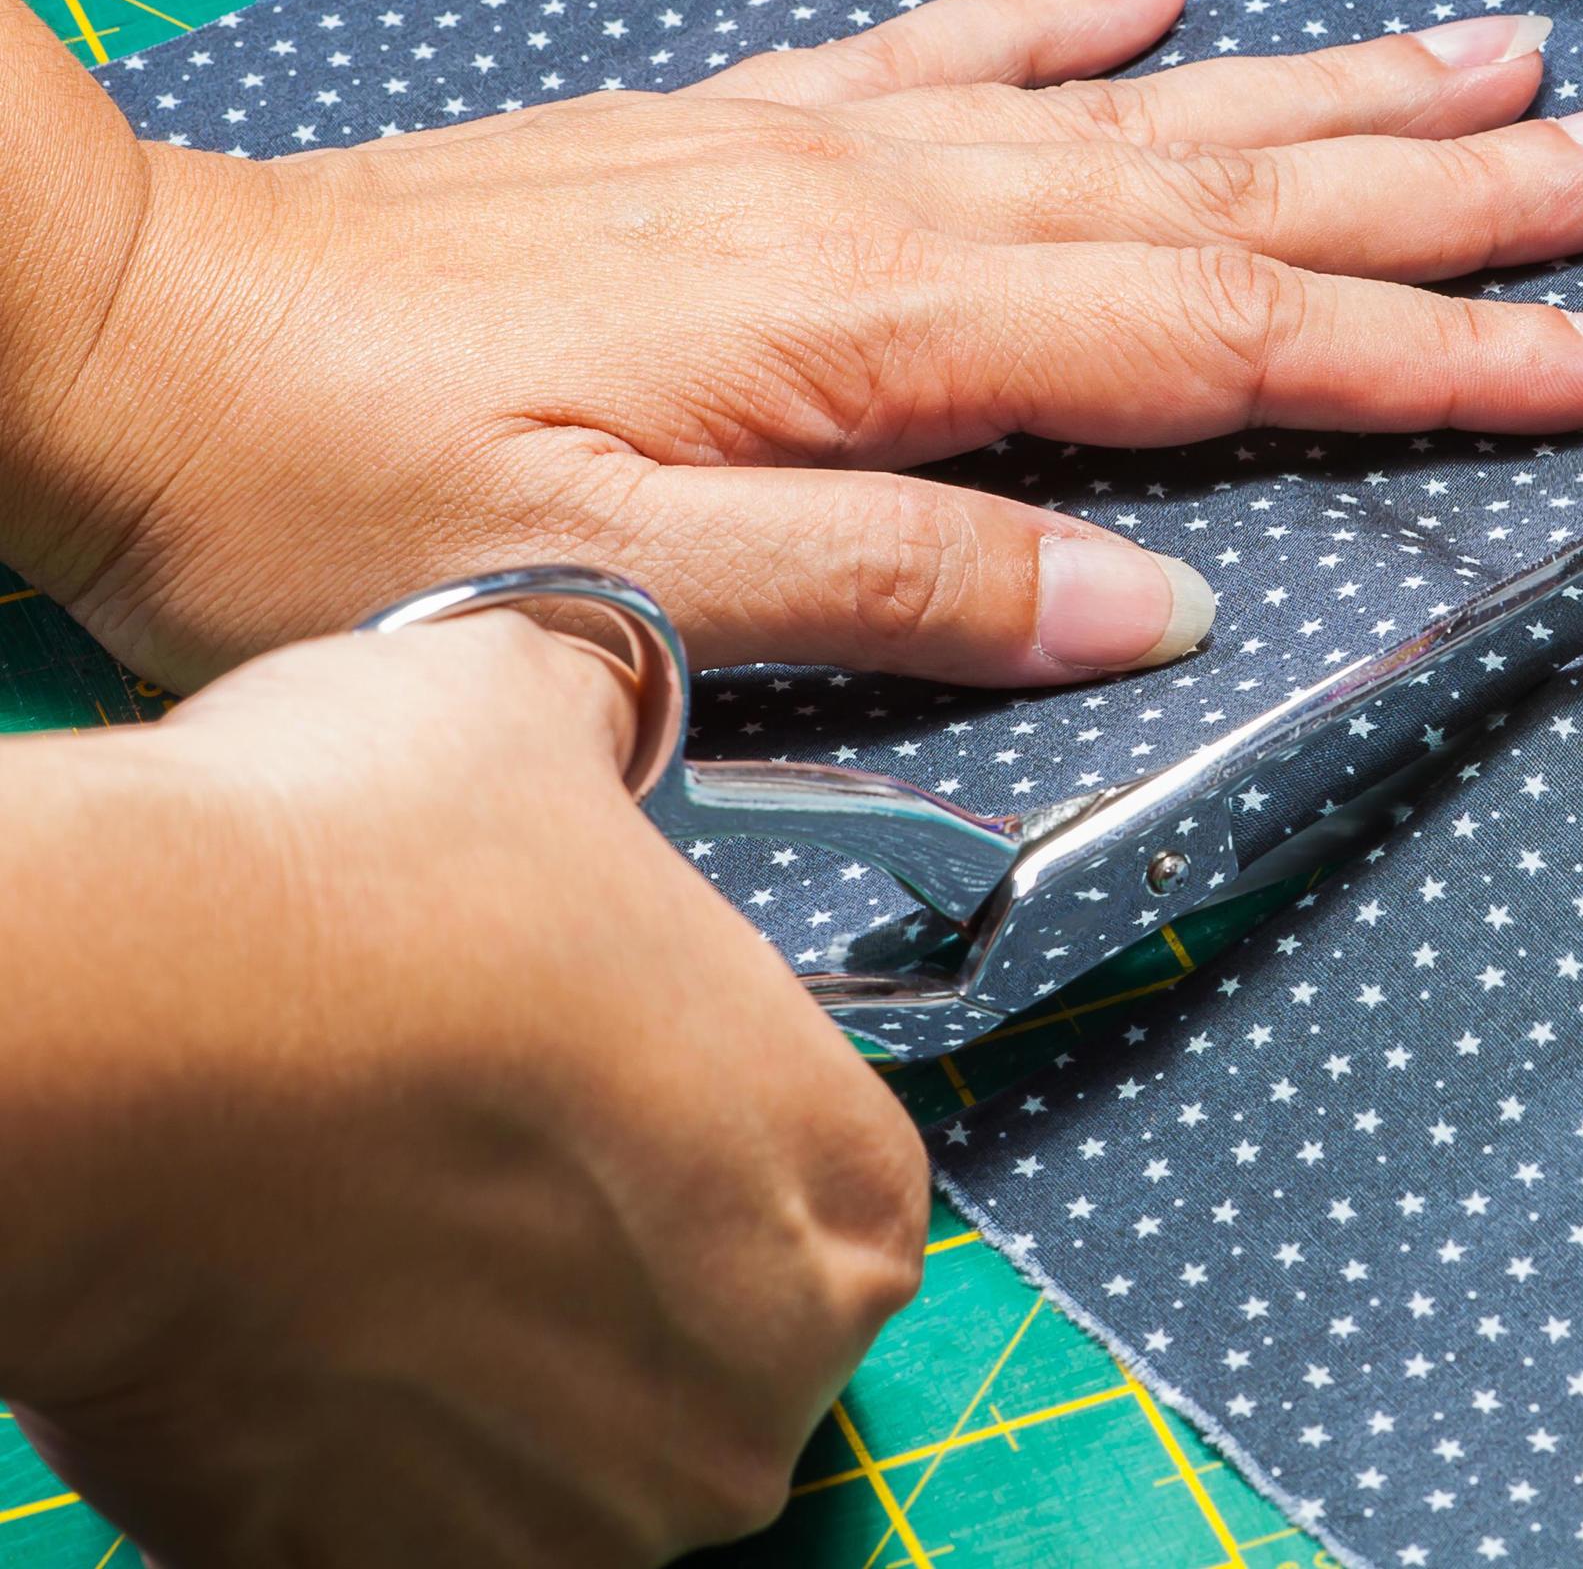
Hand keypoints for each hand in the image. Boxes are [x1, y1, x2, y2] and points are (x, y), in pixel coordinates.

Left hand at [0, 0, 1582, 694]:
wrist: (127, 327)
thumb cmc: (345, 500)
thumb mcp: (610, 596)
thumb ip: (894, 587)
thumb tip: (1151, 613)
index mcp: (890, 330)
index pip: (1236, 351)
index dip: (1450, 362)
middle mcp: (891, 210)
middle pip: (1237, 205)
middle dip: (1461, 202)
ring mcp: (818, 154)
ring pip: (1139, 119)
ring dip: (1332, 104)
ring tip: (1504, 75)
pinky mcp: (737, 136)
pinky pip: (949, 58)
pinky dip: (1075, 26)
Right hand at [0, 613, 927, 1563]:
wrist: (109, 1030)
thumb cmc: (359, 875)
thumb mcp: (540, 722)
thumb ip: (613, 745)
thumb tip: (594, 715)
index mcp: (851, 1193)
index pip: (824, 1186)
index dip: (701, 1126)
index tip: (599, 1080)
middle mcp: (762, 1389)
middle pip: (712, 1331)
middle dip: (607, 1258)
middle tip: (468, 1156)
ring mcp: (585, 1519)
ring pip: (561, 1436)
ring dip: (487, 1361)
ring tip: (362, 1228)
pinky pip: (408, 1516)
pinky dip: (359, 1442)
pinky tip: (290, 1318)